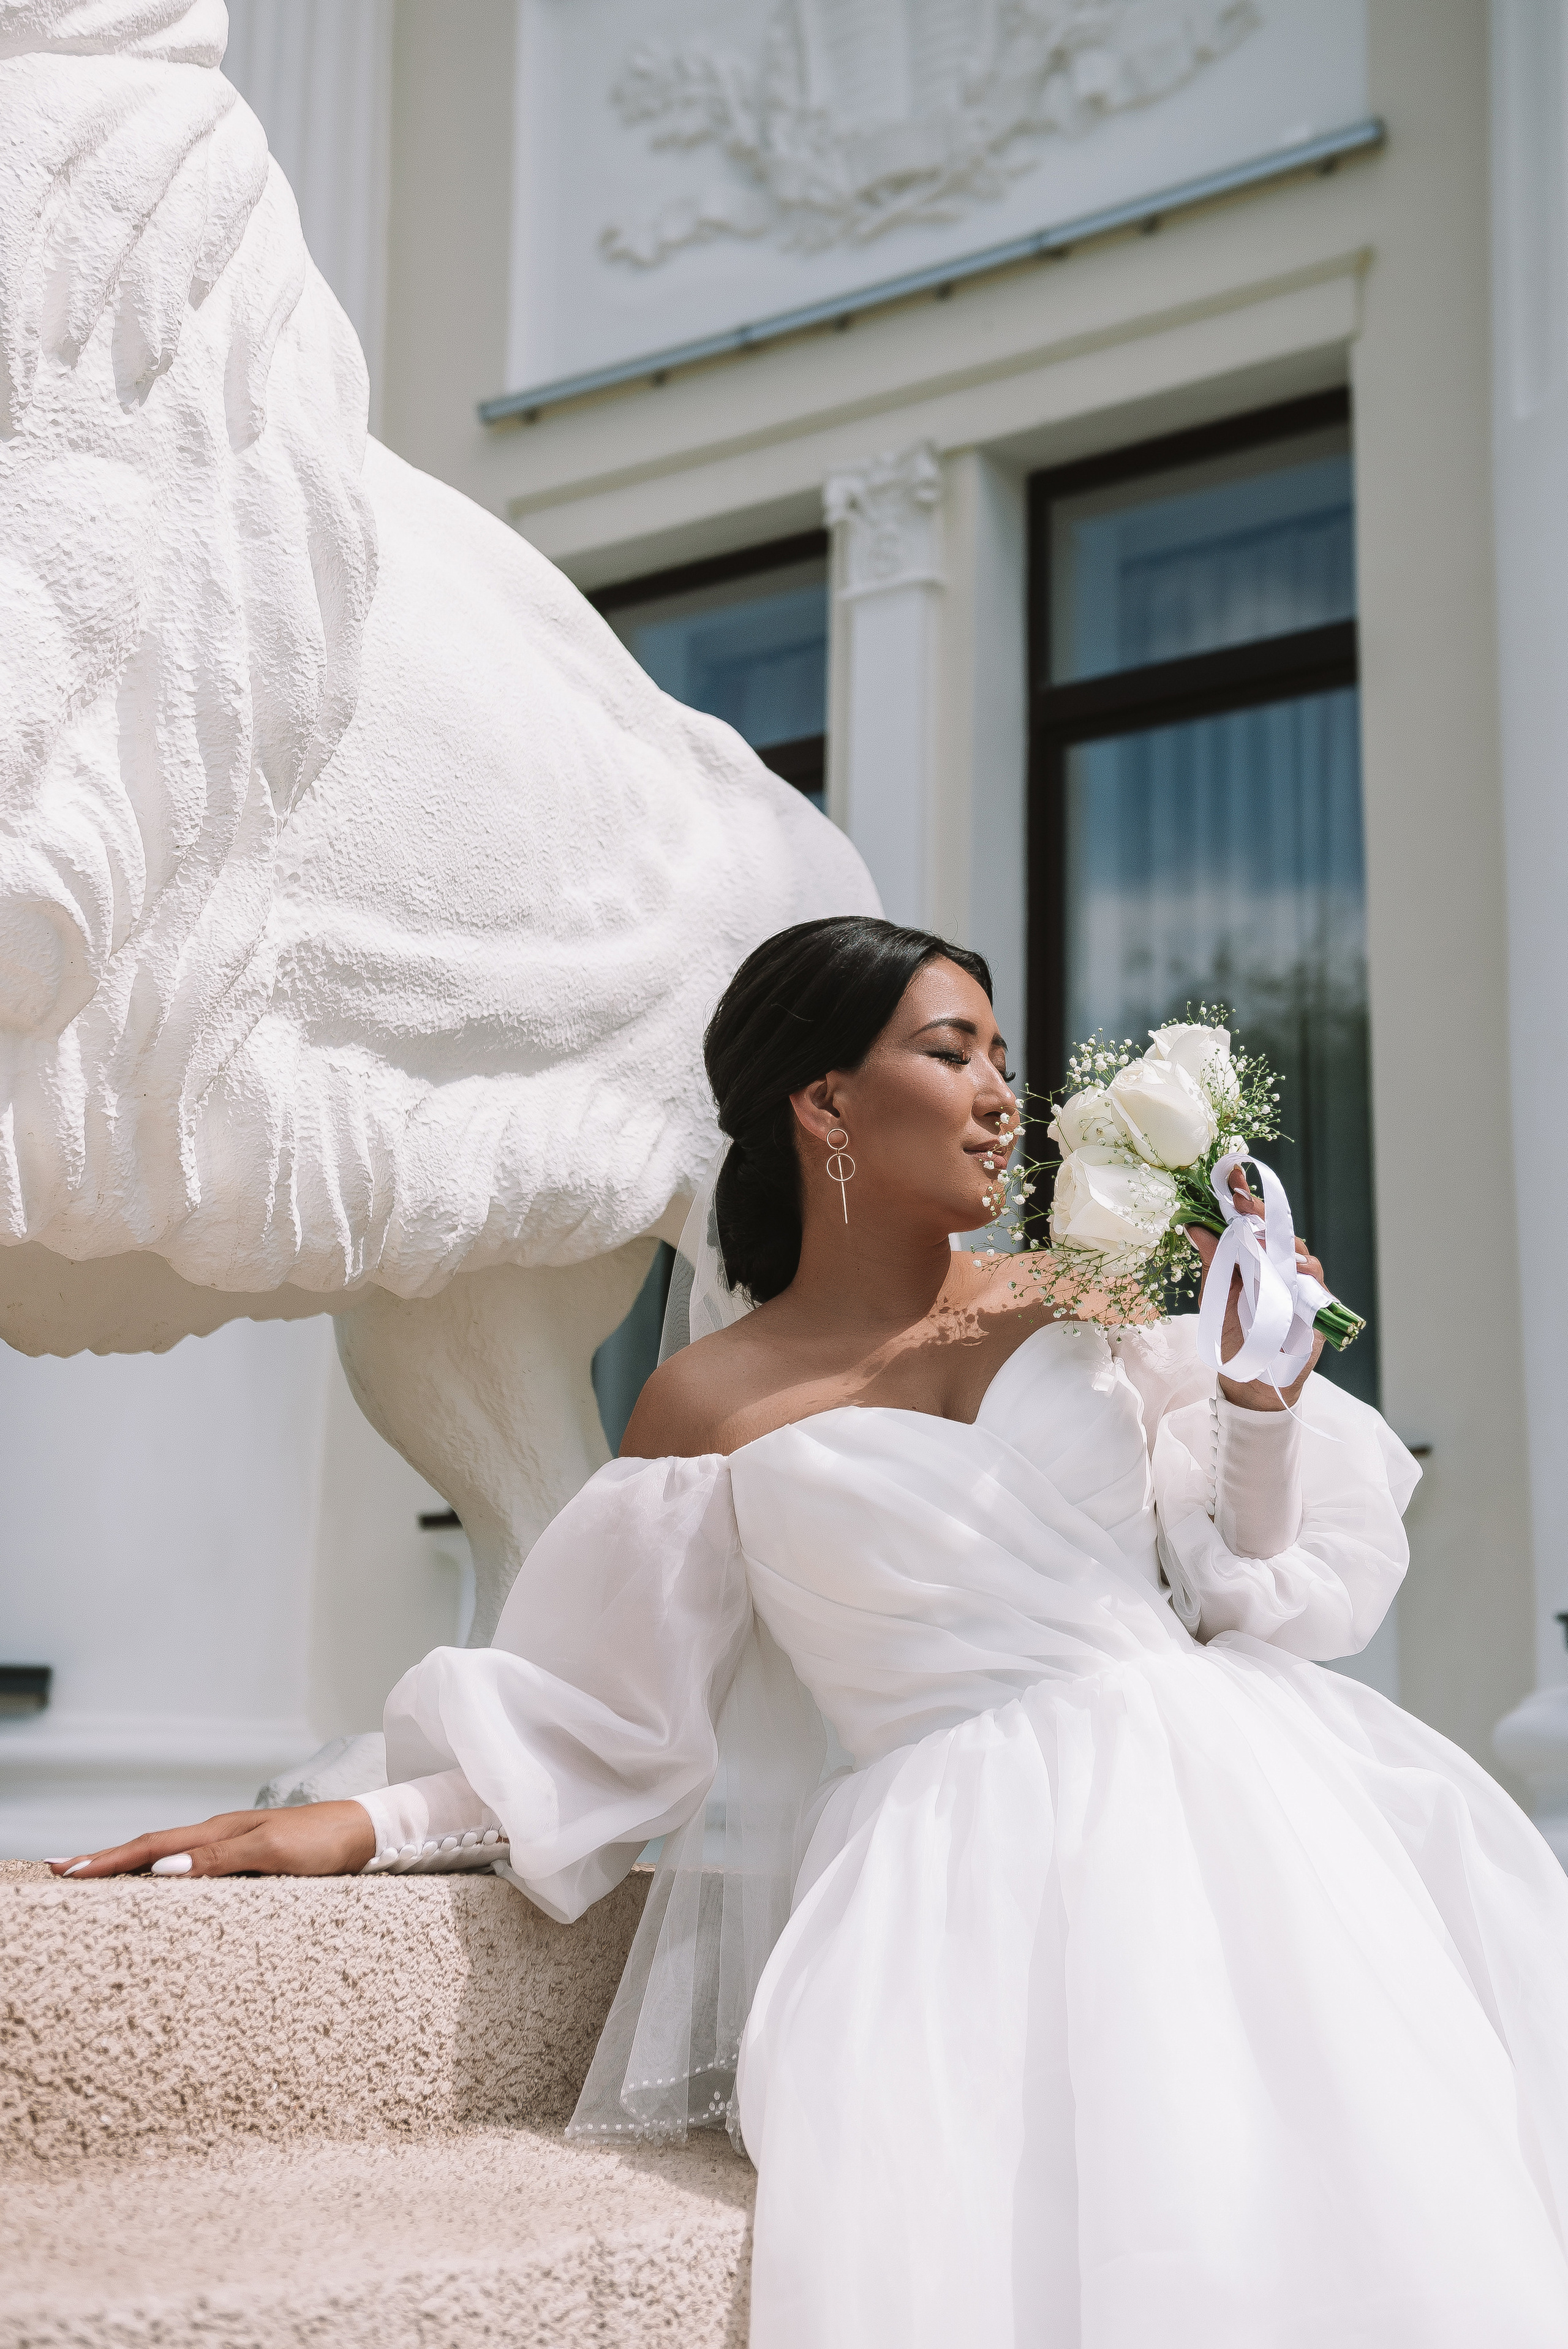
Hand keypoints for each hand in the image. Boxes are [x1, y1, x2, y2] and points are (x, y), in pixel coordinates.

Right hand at [48, 1801, 376, 1879]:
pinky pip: (195, 1868)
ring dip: (131, 1867)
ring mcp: (234, 1846)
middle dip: (106, 1861)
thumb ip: (220, 1861)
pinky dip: (165, 1873)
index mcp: (220, 1831)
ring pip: (171, 1857)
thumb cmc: (324, 1842)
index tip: (65, 1870)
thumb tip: (163, 1872)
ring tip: (96, 1878)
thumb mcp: (273, 1852)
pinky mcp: (250, 1860)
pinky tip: (158, 1884)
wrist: (368, 1833)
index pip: (152, 1847)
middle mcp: (221, 1836)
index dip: (108, 1861)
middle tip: (60, 1871)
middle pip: (152, 1848)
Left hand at [1185, 1166, 1325, 1411]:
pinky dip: (1303, 1269)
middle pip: (1272, 1227)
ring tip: (1259, 1231)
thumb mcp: (1215, 1295)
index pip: (1246, 1221)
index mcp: (1247, 1257)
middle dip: (1258, 1210)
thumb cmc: (1232, 1333)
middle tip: (1241, 1197)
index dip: (1240, 1198)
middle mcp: (1273, 1262)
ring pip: (1294, 1247)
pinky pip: (1313, 1277)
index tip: (1230, 1176)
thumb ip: (1212, 1262)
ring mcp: (1295, 1279)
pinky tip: (1292, 1264)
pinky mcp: (1314, 1299)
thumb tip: (1192, 1226)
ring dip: (1277, 1238)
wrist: (1253, 1376)